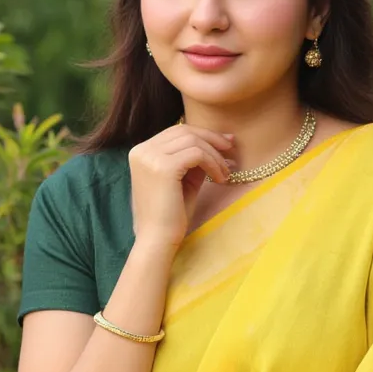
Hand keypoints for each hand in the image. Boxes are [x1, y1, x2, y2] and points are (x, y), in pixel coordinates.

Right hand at [129, 123, 233, 248]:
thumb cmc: (171, 215)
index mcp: (141, 152)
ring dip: (215, 155)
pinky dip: (213, 164)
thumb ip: (194, 160)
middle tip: (231, 148)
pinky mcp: (163, 167)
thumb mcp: (183, 180)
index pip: (176, 132)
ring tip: (226, 173)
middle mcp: (142, 150)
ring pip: (193, 141)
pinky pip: (197, 154)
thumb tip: (219, 142)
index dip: (203, 135)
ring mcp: (150, 157)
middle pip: (184, 131)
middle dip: (212, 138)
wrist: (157, 240)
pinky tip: (220, 179)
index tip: (224, 143)